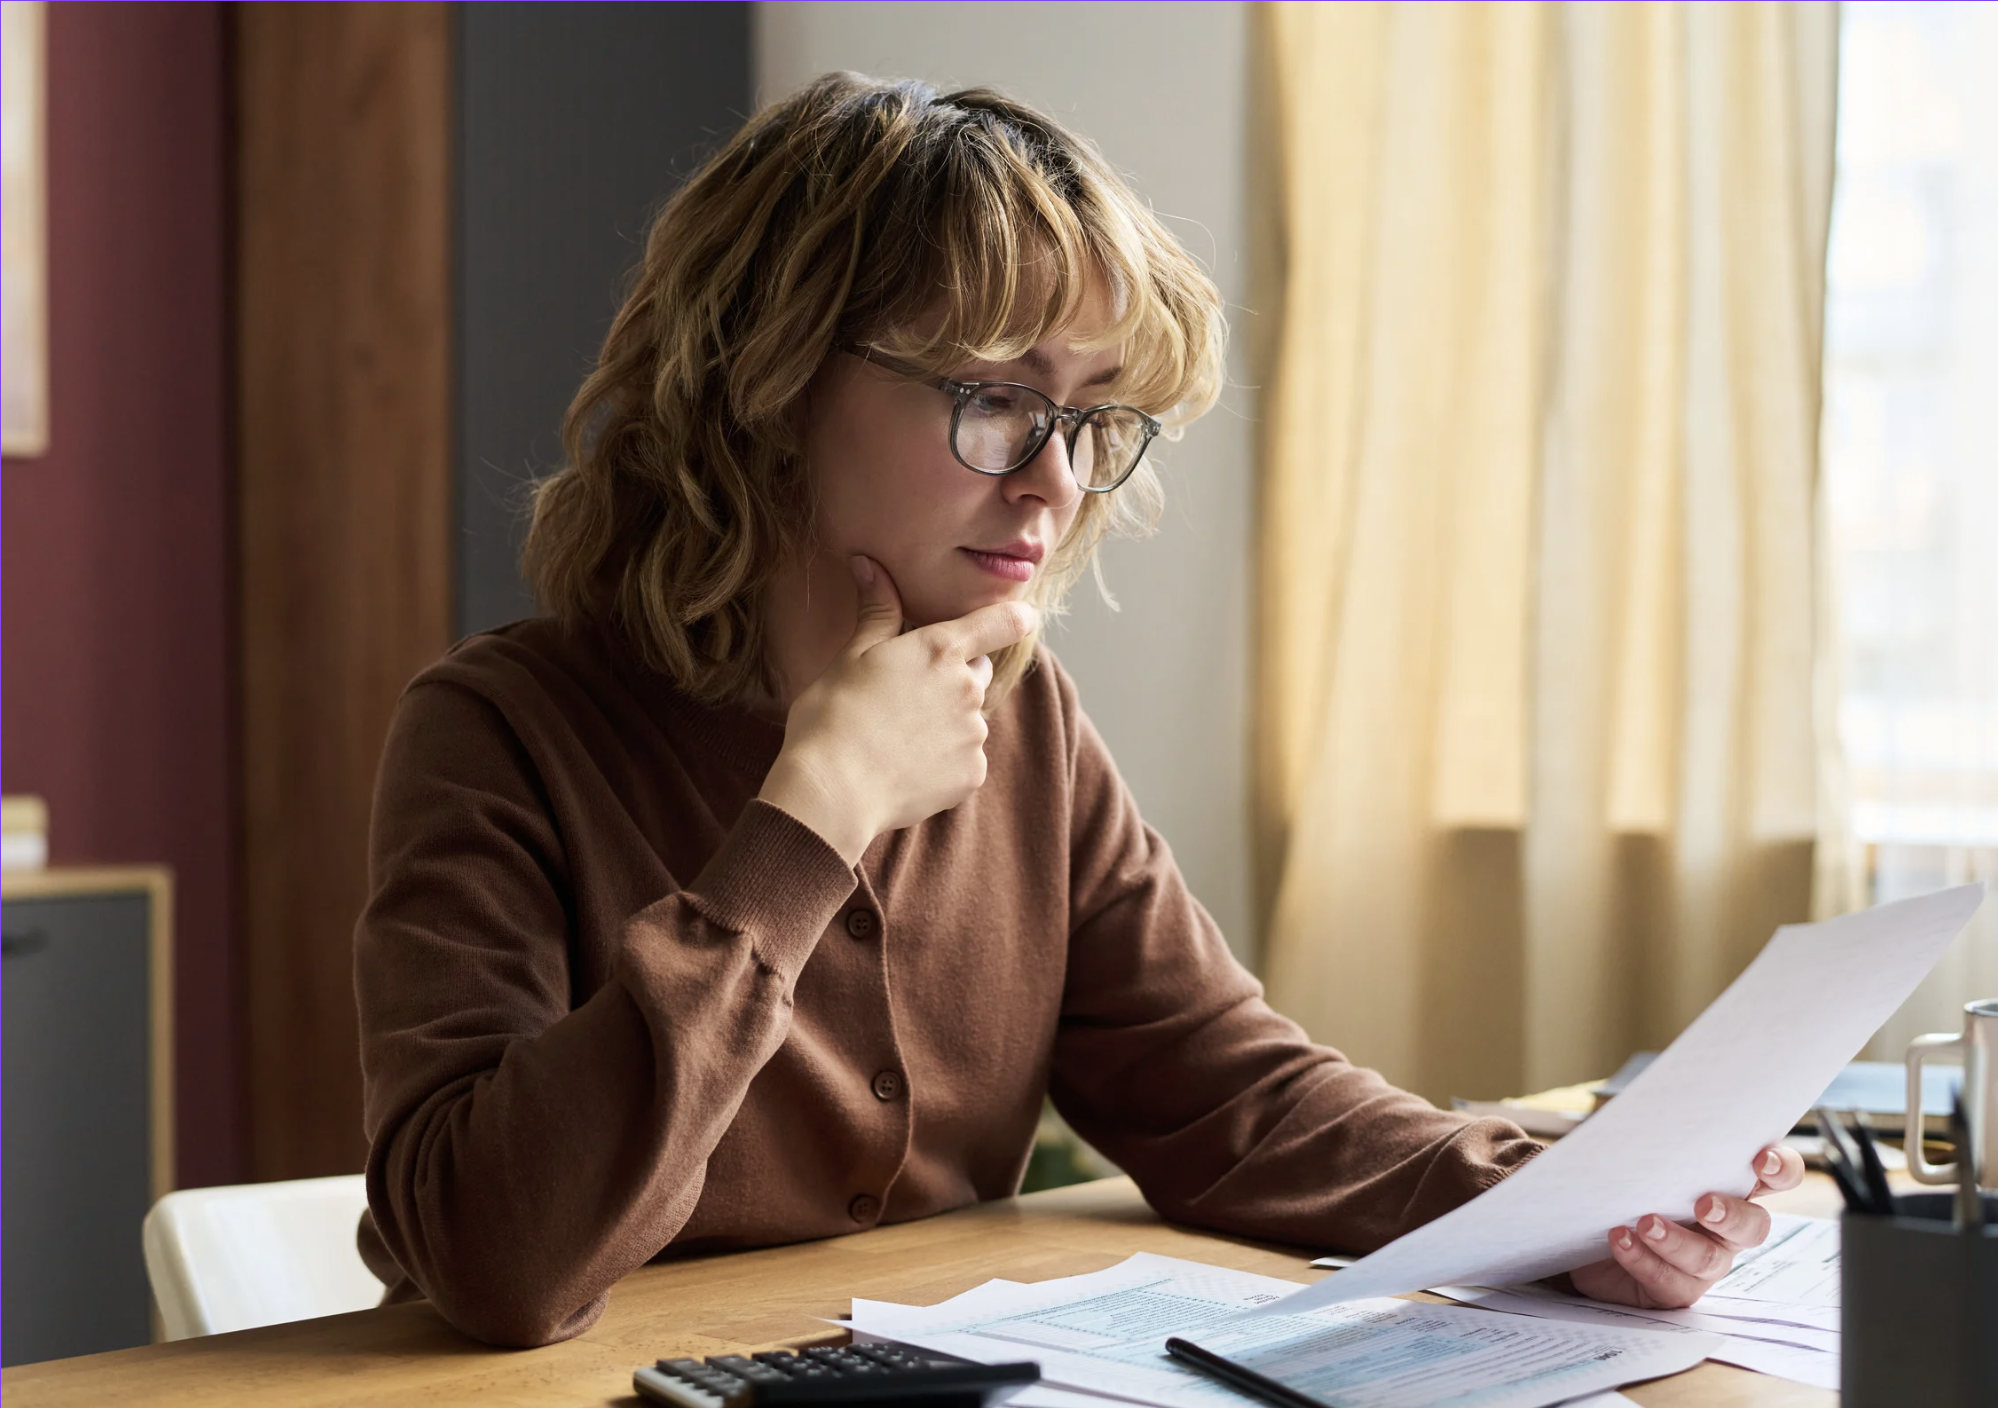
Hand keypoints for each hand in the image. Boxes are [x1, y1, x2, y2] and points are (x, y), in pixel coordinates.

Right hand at [757, 555, 1036, 866]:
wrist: (831, 790)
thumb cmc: (833, 717)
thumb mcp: (851, 656)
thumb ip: (877, 611)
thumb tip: (869, 563)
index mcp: (940, 650)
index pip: (1003, 622)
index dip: (1015, 618)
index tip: (1022, 617)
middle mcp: (967, 689)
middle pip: (977, 673)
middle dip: (954, 677)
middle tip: (907, 696)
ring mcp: (973, 734)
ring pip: (969, 719)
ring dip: (947, 723)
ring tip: (898, 737)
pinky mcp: (972, 775)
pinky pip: (966, 759)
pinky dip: (945, 761)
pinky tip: (907, 766)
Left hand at [1568, 1145, 1806, 1308]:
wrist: (1576, 1227)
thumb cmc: (1616, 1178)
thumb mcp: (1630, 1147)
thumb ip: (1648, 1130)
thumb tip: (1644, 1112)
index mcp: (1728, 1183)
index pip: (1777, 1175)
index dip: (1781, 1168)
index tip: (1761, 1160)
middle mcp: (1725, 1226)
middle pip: (1753, 1226)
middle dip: (1732, 1215)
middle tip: (1704, 1204)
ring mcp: (1702, 1261)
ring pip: (1707, 1259)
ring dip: (1677, 1241)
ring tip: (1645, 1223)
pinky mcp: (1672, 1288)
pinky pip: (1668, 1281)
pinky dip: (1642, 1259)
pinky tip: (1620, 1239)